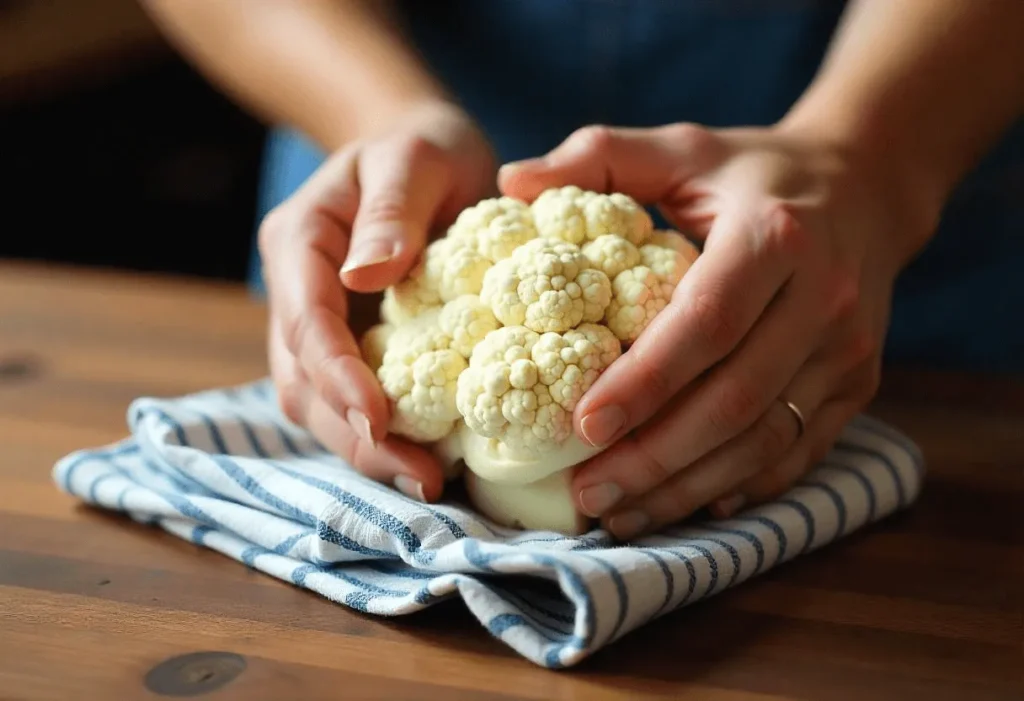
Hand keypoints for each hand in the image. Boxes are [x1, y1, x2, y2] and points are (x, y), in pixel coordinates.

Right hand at [258, 100, 495, 501]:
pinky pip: (358, 401)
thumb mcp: (413, 157)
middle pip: (305, 380)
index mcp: (299, 242)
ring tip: (429, 482)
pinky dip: (388, 437)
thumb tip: (366, 276)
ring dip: (368, 450)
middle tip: (418, 477)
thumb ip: (391, 211)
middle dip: (354, 434)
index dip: (336, 375)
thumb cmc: (423, 148)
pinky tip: (433, 461)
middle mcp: (299, 293)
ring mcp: (323, 326)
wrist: (427, 156)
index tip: (379, 419)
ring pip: (323, 405)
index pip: (305, 321)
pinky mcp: (357, 347)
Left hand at [500, 122, 938, 538]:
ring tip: (620, 512)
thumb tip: (511, 180)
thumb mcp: (682, 147)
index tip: (582, 425)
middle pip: (735, 399)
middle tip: (587, 491)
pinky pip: (798, 452)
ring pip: (766, 440)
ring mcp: (847, 349)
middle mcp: (822, 299)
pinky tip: (686, 504)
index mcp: (774, 236)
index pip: (706, 323)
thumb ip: (599, 157)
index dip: (646, 381)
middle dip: (656, 456)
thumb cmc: (754, 172)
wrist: (866, 188)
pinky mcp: (857, 383)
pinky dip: (741, 486)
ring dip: (690, 486)